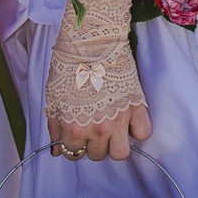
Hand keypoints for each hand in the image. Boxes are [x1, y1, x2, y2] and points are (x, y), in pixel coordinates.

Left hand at [42, 0, 151, 160]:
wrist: (92, 42)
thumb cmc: (70, 66)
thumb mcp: (54, 98)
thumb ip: (55, 127)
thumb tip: (56, 149)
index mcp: (74, 128)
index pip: (73, 153)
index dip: (73, 143)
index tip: (75, 134)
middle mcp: (98, 129)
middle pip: (97, 155)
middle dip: (92, 144)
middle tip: (92, 128)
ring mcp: (120, 120)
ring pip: (120, 153)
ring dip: (114, 145)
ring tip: (110, 131)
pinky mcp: (137, 107)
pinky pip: (142, 133)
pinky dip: (136, 130)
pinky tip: (127, 120)